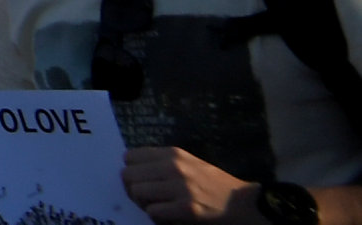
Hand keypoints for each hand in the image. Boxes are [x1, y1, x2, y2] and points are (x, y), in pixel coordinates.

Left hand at [119, 147, 246, 223]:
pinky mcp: (187, 209)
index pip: (130, 157)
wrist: (245, 204)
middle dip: (133, 189)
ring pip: (137, 193)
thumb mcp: (189, 164)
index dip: (132, 172)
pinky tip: (170, 217)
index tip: (141, 182)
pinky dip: (157, 217)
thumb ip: (163, 164)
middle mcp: (174, 167)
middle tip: (147, 199)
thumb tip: (132, 170)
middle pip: (128, 175)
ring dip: (145, 204)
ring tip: (159, 208)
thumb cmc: (215, 185)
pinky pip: (153, 212)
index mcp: (173, 154)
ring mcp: (180, 188)